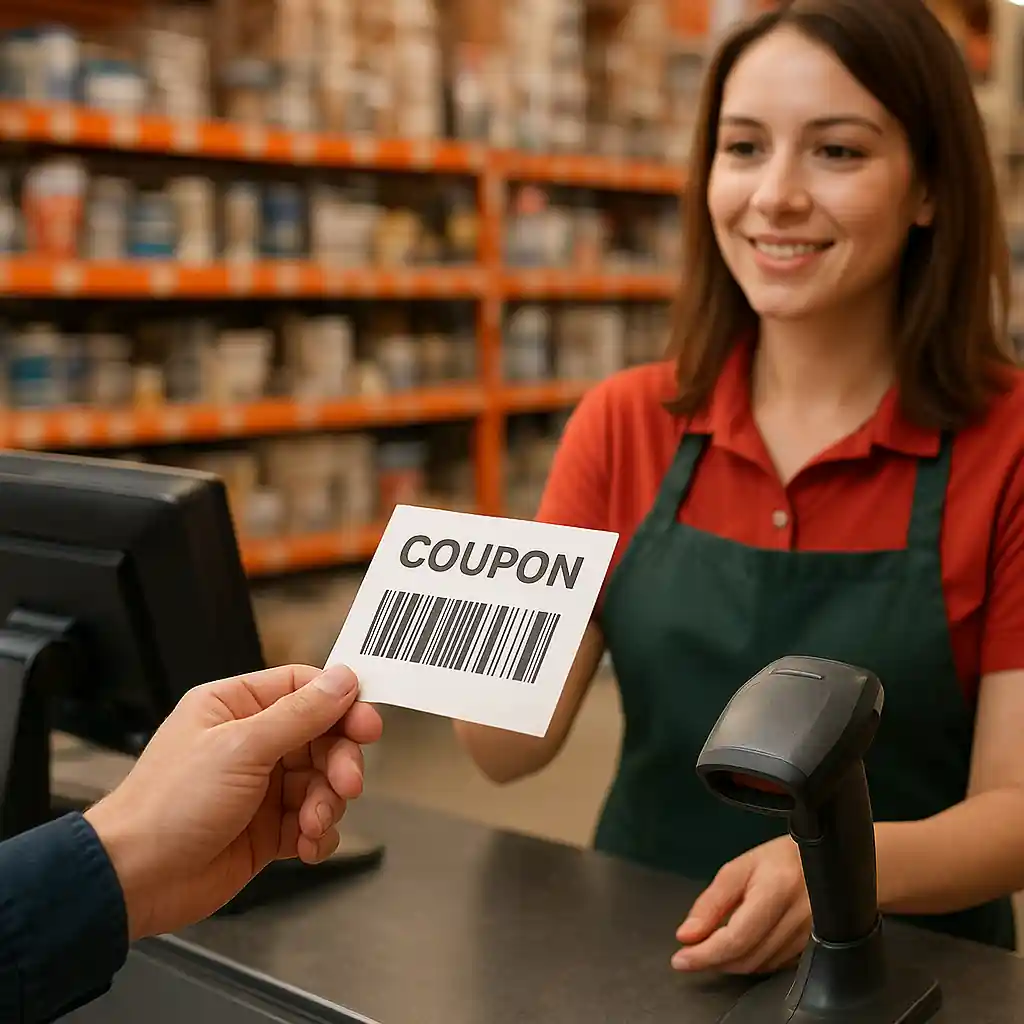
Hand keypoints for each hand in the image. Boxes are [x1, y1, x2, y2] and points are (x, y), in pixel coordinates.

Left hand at [83, 663, 382, 940]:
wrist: (135, 881)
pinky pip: (313, 822)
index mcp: (235, 706)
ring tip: (314, 823)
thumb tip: (342, 680)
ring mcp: (261, 787)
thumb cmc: (167, 806)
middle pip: (323, 737)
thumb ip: (300, 714)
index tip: (367, 725)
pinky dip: (319, 834)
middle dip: (340, 762)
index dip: (342, 704)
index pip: (304, 689)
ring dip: (328, 804)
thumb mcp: (241, 747)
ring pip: (323, 782)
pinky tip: (308, 845)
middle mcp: (251, 742)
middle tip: (347, 782)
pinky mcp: (268, 829)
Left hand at [672, 836, 810, 974]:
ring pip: (760, 967)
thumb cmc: (777, 859)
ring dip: (731, 964)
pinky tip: (738, 950)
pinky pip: (775, 966)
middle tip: (690, 954)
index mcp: (776, 891)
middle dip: (714, 961)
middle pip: (747, 958)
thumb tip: (687, 935)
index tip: (682, 959)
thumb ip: (711, 903)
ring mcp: (809, 936)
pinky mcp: (812, 947)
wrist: (817, 860)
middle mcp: (797, 917)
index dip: (706, 954)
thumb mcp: (737, 870)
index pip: (736, 938)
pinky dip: (750, 961)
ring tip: (711, 949)